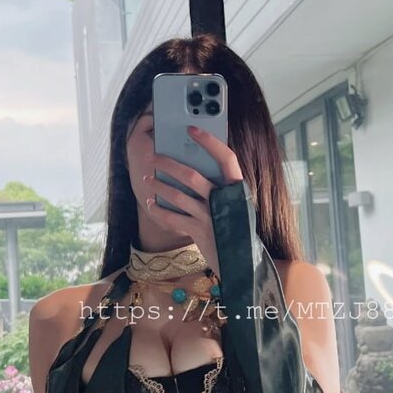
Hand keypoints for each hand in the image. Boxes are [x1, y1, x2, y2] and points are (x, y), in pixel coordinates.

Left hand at [143, 124, 243, 278]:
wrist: (244, 263)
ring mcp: (212, 217)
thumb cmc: (237, 229)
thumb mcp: (236, 205)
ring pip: (178, 196)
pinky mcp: (199, 233)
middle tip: (154, 158)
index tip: (192, 129)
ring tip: (148, 179)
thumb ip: (221, 188)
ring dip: (159, 186)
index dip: (210, 141)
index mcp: (238, 189)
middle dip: (168, 164)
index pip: (227, 157)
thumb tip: (193, 168)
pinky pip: (173, 218)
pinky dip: (160, 210)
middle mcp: (225, 201)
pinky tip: (152, 204)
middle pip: (192, 176)